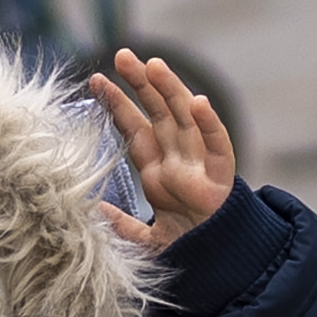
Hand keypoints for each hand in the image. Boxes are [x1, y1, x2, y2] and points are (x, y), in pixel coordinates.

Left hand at [85, 49, 234, 247]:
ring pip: (184, 118)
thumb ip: (122, 226)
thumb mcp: (145, 239)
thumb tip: (95, 212)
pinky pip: (216, 143)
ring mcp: (200, 162)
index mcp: (157, 170)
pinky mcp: (221, 174)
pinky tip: (198, 103)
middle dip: (140, 83)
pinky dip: (209, 123)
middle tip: (122, 56)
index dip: (116, 105)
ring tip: (154, 66)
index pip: (135, 129)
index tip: (97, 81)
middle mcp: (178, 158)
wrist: (218, 260)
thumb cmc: (185, 245)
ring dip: (171, 91)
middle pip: (157, 113)